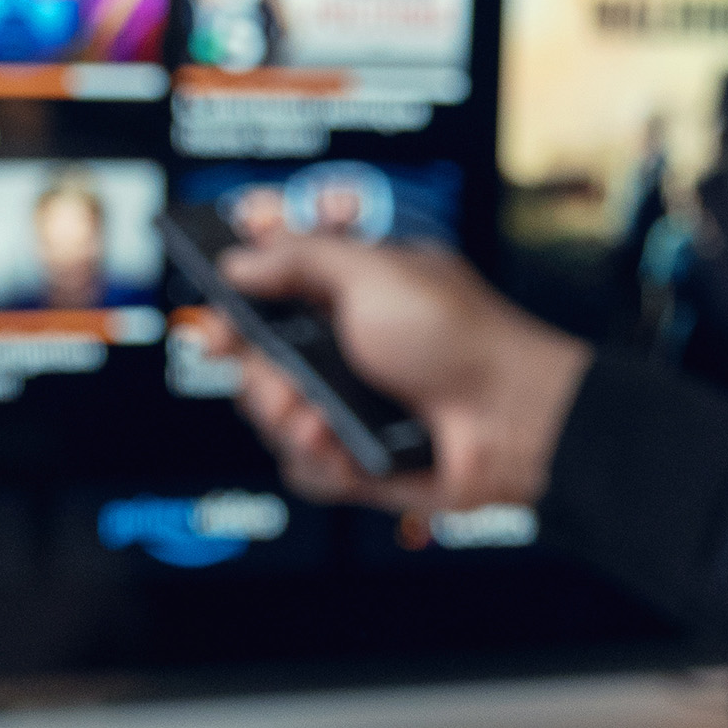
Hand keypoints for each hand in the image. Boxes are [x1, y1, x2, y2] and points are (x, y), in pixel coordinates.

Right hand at [210, 235, 591, 515]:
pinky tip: (343, 449)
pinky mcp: (362, 462)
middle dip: (257, 375)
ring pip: (275, 422)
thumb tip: (237, 260)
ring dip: (285, 421)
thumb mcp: (374, 271)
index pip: (271, 298)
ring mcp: (353, 408)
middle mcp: (347, 352)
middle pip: (259, 365)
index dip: (236, 308)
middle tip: (277, 380)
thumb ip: (300, 257)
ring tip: (315, 418)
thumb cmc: (457, 335)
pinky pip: (308, 470)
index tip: (214, 320)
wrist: (512, 415)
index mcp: (350, 297)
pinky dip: (319, 462)